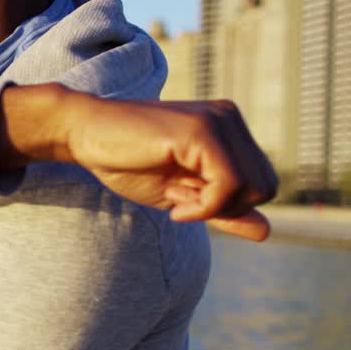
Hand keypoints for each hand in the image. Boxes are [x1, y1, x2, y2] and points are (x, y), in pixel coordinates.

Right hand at [0, 85, 278, 241]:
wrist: (83, 133)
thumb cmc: (125, 161)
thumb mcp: (181, 194)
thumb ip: (223, 209)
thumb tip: (267, 232)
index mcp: (228, 128)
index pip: (262, 181)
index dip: (229, 205)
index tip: (186, 201)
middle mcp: (229, 118)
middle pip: (266, 186)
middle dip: (225, 207)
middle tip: (180, 201)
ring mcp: (218, 121)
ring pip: (253, 187)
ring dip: (213, 208)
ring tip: (175, 199)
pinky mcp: (202, 131)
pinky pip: (229, 185)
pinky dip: (204, 207)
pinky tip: (174, 205)